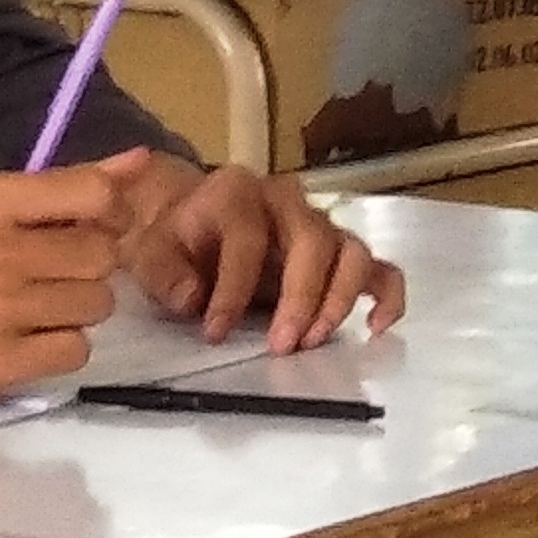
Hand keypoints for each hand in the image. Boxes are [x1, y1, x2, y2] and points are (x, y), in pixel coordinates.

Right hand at [0, 155, 137, 407]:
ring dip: (76, 310)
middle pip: (103, 255)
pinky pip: (75, 351)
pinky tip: (25, 342)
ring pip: (97, 305)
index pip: (95, 194)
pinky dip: (59, 349)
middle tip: (51, 277)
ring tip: (34, 311)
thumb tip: (141, 161)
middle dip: (88, 268)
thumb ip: (64, 185)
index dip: (111, 215)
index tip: (93, 229)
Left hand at [123, 160, 405, 351]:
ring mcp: (319, 225)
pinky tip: (376, 327)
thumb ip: (164, 271)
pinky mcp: (338, 252)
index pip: (248, 236)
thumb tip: (191, 296)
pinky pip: (379, 267)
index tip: (214, 333)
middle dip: (300, 296)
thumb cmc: (175, 241)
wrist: (190, 225)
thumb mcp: (150, 251)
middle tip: (282, 345)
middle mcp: (287, 200)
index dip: (233, 287)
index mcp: (238, 193)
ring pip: (351, 251)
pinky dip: (386, 295)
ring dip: (338, 299)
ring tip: (313, 342)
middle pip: (312, 239)